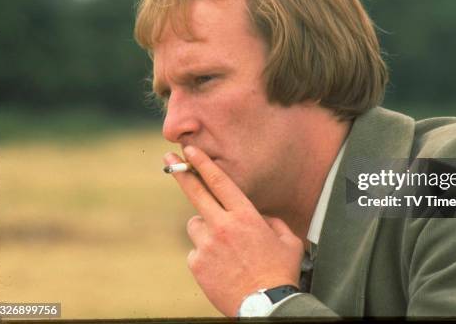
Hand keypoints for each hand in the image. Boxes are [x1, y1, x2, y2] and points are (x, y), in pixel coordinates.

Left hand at [164, 146, 303, 316]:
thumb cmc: (281, 271)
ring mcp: (207, 246)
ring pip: (195, 224)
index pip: (220, 182)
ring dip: (205, 229)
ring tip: (223, 247)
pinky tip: (221, 266)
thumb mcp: (287, 239)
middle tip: (167, 159)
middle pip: (195, 193)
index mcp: (245, 216)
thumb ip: (271, 221)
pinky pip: (195, 251)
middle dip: (180, 172)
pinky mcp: (197, 265)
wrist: (266, 305)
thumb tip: (257, 215)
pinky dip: (205, 254)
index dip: (203, 163)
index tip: (190, 151)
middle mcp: (223, 226)